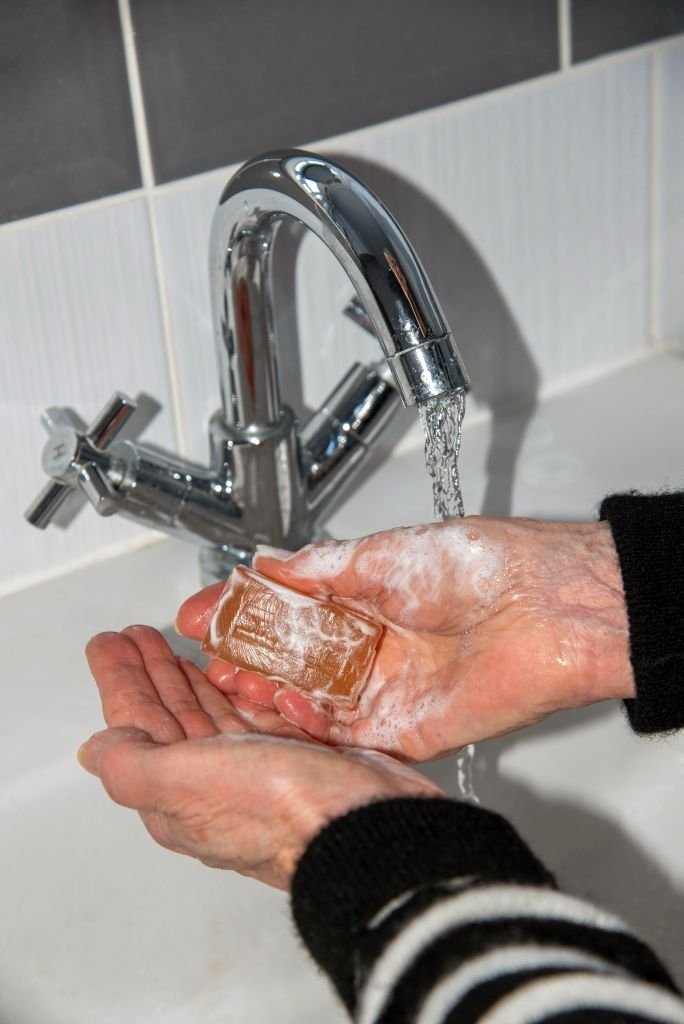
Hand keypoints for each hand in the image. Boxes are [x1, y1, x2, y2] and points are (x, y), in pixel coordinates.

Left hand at [79, 626, 441, 889]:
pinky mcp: (296, 759)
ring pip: (214, 714)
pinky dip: (243, 691)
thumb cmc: (282, 809)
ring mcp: (256, 773)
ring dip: (193, 677)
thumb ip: (133, 763)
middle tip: (140, 636)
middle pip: (172, 716)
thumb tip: (94, 751)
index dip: (120, 679)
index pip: (135, 723)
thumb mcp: (185, 782)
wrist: (366, 826)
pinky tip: (238, 673)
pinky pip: (257, 718)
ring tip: (181, 647)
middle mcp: (214, 785)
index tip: (110, 642)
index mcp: (178, 793)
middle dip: (154, 672)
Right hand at [177, 517, 633, 762]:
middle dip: (245, 661)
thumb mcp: (383, 553)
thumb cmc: (480, 565)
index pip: (287, 615)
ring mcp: (388, 690)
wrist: (547, 606)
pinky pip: (347, 735)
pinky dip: (310, 724)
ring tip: (231, 682)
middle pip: (292, 664)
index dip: (243, 616)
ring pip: (311, 703)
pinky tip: (282, 704)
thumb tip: (264, 566)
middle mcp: (374, 648)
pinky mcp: (407, 729)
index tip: (201, 615)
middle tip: (209, 658)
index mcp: (366, 601)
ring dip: (268, 696)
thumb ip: (319, 568)